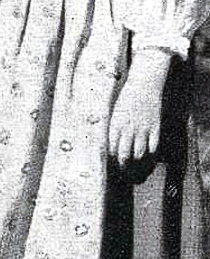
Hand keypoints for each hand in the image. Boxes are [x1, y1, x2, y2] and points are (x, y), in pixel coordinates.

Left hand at [108, 49, 170, 164]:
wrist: (144, 83)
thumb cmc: (126, 97)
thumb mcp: (114, 111)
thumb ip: (111, 127)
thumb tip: (102, 142)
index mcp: (115, 125)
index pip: (111, 150)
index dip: (111, 162)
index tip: (112, 168)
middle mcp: (128, 129)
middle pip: (124, 156)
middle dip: (124, 169)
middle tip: (125, 175)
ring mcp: (142, 128)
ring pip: (139, 155)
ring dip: (138, 167)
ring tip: (137, 174)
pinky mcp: (155, 127)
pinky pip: (153, 147)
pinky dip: (151, 158)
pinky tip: (150, 163)